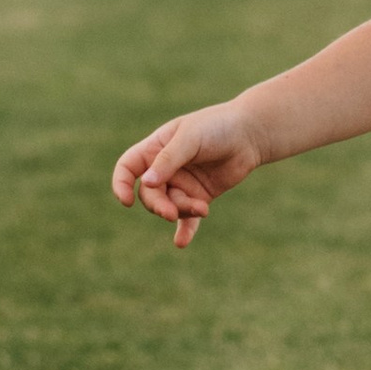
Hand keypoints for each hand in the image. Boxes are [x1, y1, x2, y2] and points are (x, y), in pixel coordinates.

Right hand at [110, 101, 264, 247]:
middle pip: (149, 194)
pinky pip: (188, 218)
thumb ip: (168, 159)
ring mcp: (182, 184)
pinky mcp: (199, 196)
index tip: (126, 201)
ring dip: (182, 211)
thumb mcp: (190, 138)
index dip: (121, 184)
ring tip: (202, 208)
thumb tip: (146, 183)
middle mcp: (165, 169)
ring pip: (170, 206)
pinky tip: (181, 243)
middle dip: (158, 205)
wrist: (250, 134)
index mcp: (155, 148)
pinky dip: (185, 230)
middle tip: (170, 213)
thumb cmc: (217, 127)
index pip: (128, 168)